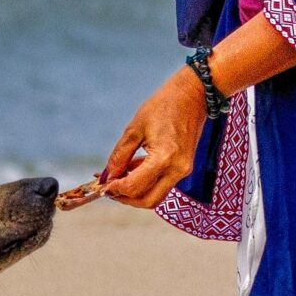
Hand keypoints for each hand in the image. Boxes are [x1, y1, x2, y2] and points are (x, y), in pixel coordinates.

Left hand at [101, 69, 209, 209]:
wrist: (193, 95)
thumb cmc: (164, 106)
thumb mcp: (135, 128)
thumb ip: (120, 155)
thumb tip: (108, 175)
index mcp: (163, 158)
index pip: (134, 186)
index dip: (115, 189)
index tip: (102, 185)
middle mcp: (177, 170)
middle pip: (148, 200)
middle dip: (126, 198)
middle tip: (109, 189)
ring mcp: (183, 170)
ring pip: (155, 195)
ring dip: (135, 192)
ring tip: (117, 178)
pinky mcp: (184, 168)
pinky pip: (162, 183)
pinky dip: (145, 182)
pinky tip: (131, 170)